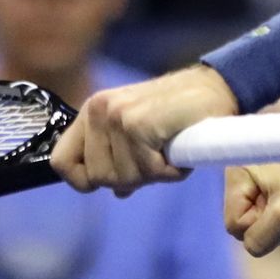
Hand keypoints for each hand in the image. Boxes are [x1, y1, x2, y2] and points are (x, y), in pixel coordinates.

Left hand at [51, 66, 239, 195]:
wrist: (218, 87)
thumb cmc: (183, 112)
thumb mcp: (142, 134)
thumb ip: (122, 159)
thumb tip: (117, 192)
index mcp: (92, 111)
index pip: (61, 161)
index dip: (84, 180)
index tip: (115, 180)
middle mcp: (98, 110)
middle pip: (97, 177)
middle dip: (132, 178)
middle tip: (157, 159)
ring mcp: (116, 116)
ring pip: (122, 178)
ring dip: (154, 174)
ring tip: (170, 150)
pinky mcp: (138, 124)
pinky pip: (148, 170)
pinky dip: (170, 171)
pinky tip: (179, 151)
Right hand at [225, 161, 279, 256]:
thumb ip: (260, 239)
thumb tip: (252, 246)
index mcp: (238, 171)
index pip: (234, 223)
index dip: (261, 226)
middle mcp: (244, 170)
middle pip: (246, 221)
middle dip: (273, 223)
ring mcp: (259, 175)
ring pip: (262, 219)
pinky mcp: (274, 180)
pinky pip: (273, 212)